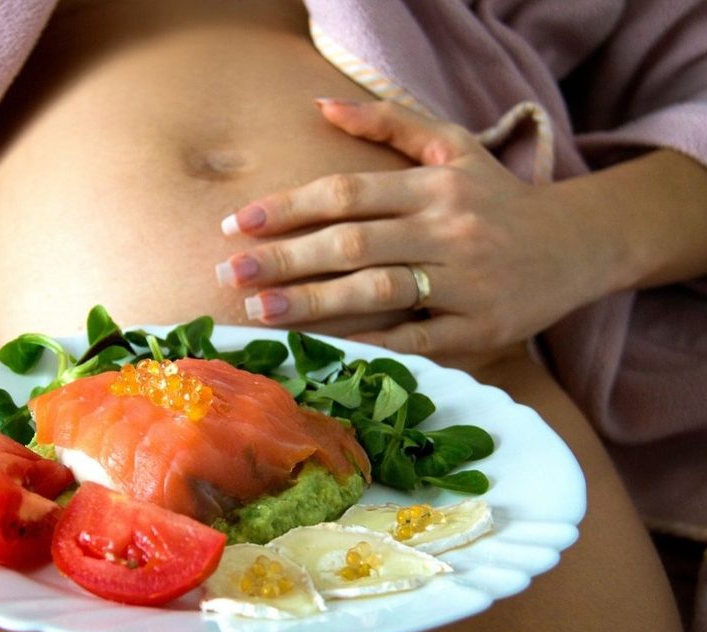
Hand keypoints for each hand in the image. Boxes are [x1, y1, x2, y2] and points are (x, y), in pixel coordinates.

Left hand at [214, 99, 625, 355]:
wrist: (578, 245)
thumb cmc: (498, 197)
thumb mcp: (454, 146)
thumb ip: (390, 122)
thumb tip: (320, 105)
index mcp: (433, 185)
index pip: (346, 192)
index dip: (287, 208)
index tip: (235, 224)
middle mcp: (447, 228)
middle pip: (352, 243)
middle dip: (285, 258)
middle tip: (229, 275)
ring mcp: (464, 280)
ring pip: (378, 290)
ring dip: (313, 303)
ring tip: (260, 311)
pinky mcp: (478, 327)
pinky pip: (413, 337)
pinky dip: (366, 342)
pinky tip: (320, 347)